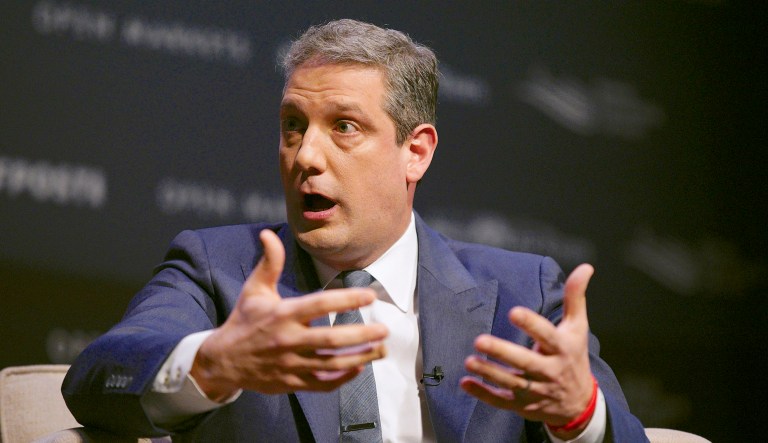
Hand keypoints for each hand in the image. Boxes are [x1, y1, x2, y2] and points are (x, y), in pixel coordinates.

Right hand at [191, 229, 388, 400]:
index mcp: (282, 314)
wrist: (223, 361)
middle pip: (331, 339)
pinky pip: (322, 384)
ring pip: (331, 363)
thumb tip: (268, 233)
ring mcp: (291, 364)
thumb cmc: (244, 320)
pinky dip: (343, 378)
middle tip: (385, 328)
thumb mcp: (254, 290)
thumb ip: (269, 263)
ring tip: (382, 349)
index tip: (370, 296)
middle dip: (361, 334)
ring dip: (360, 357)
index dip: (347, 300)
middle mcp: (288, 340)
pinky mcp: (292, 382)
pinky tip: (359, 366)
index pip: (320, 305)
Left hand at [460, 264, 595, 438]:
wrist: (580, 403)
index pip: (547, 335)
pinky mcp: (523, 405)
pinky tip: (465, 383)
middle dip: (503, 352)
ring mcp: (536, 391)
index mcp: (562, 348)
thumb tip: (586, 266)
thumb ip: (575, 297)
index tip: (513, 312)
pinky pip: (501, 401)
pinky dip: (483, 394)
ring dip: (489, 372)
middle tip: (479, 340)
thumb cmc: (574, 356)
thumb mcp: (578, 327)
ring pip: (511, 383)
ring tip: (469, 361)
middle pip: (525, 362)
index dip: (531, 324)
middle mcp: (549, 371)